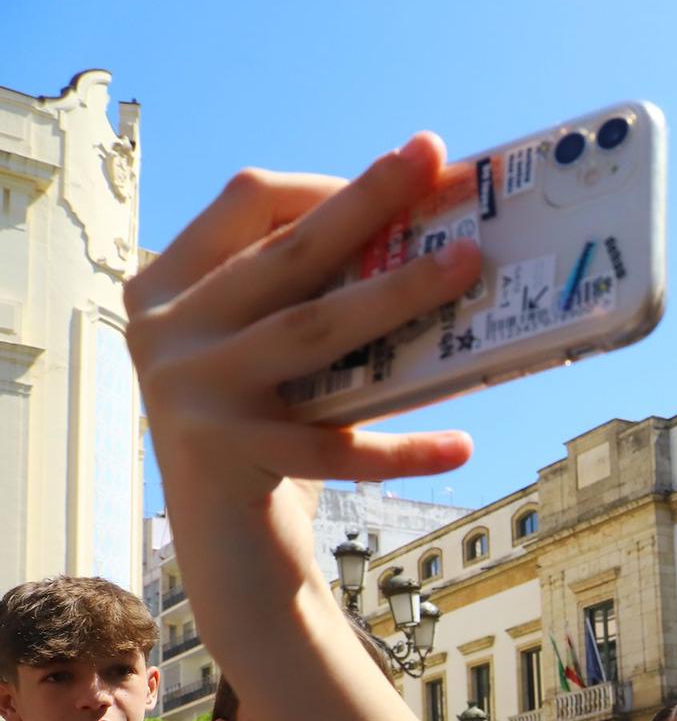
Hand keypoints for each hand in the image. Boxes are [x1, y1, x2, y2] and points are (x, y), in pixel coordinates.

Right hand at [126, 132, 482, 494]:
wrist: (230, 556)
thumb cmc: (270, 435)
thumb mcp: (271, 356)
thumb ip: (307, 301)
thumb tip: (426, 241)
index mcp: (167, 288)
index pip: (247, 203)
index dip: (327, 183)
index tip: (407, 169)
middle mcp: (164, 332)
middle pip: (289, 255)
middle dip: (369, 204)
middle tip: (435, 165)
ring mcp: (190, 395)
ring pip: (314, 330)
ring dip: (398, 294)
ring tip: (469, 269)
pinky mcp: (228, 458)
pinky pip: (334, 447)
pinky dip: (402, 448)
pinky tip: (460, 445)